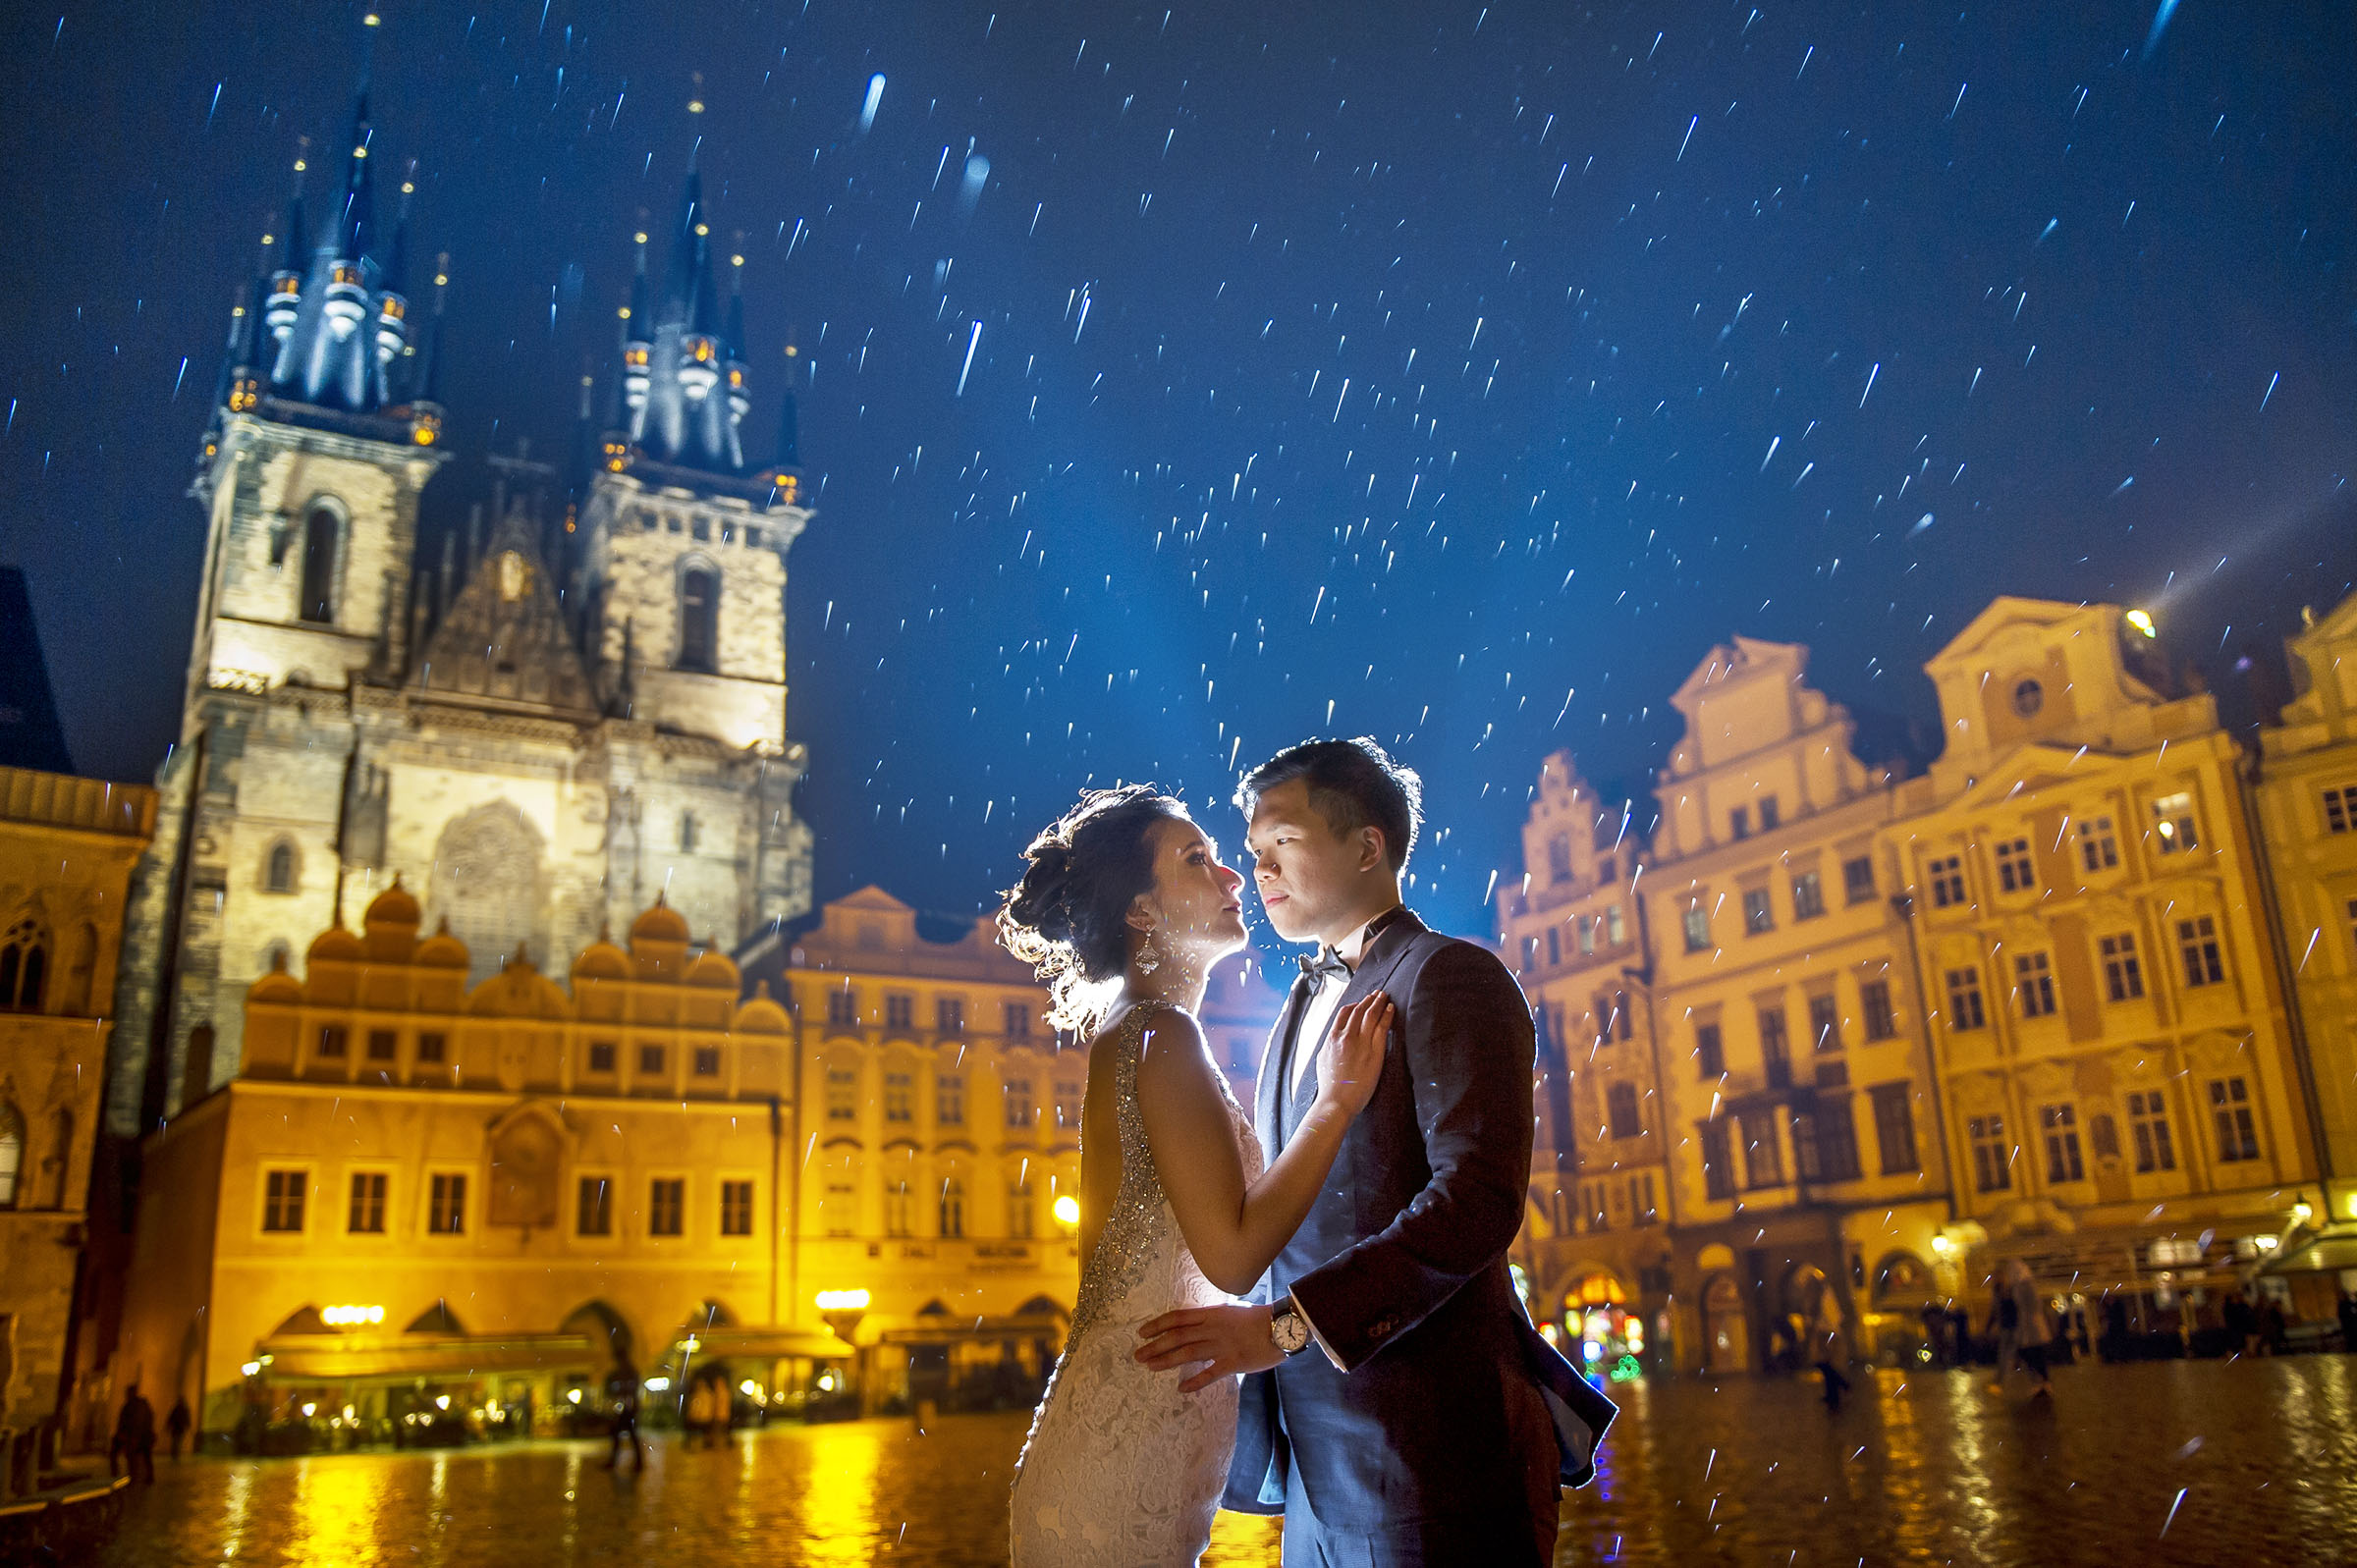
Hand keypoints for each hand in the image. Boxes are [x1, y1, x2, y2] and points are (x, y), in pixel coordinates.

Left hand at [1134, 1303, 1285, 1391]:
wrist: (1281, 1326)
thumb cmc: (1257, 1318)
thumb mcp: (1229, 1311)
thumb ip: (1211, 1318)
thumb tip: (1193, 1325)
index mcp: (1211, 1313)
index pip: (1177, 1317)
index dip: (1157, 1325)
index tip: (1141, 1333)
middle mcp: (1213, 1327)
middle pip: (1177, 1336)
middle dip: (1155, 1345)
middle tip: (1138, 1355)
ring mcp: (1222, 1345)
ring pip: (1188, 1352)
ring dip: (1167, 1360)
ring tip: (1150, 1367)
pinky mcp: (1233, 1362)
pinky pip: (1210, 1373)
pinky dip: (1195, 1381)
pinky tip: (1181, 1388)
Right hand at [1314, 994, 1392, 1117]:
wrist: (1337, 1100)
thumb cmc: (1329, 1086)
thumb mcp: (1322, 1060)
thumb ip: (1329, 1046)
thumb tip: (1334, 1039)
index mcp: (1332, 1038)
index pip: (1344, 1013)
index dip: (1354, 1005)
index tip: (1360, 1002)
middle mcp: (1346, 1036)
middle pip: (1359, 1010)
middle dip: (1368, 1000)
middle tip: (1377, 994)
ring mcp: (1361, 1043)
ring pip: (1371, 1015)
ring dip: (1379, 1002)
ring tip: (1384, 996)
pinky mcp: (1374, 1052)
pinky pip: (1382, 1027)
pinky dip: (1387, 1015)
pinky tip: (1391, 1009)